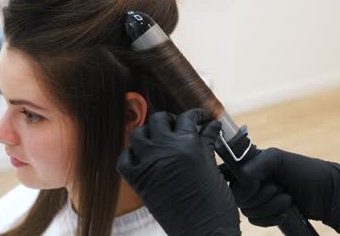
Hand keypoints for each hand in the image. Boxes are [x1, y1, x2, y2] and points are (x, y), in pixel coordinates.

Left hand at [117, 109, 239, 235]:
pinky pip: (124, 158)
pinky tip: (143, 158)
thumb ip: (207, 142)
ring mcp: (148, 163)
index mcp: (189, 144)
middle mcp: (165, 149)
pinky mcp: (137, 180)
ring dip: (149, 134)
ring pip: (139, 134)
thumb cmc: (215, 202)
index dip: (195, 115)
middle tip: (178, 129)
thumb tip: (212, 125)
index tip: (199, 119)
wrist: (203, 233)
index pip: (187, 117)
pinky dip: (131, 155)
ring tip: (159, 141)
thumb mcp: (213, 167)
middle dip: (170, 121)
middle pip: (159, 119)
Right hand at [220, 147, 339, 234]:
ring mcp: (259, 197)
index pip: (228, 174)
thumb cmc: (306, 172)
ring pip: (247, 211)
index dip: (239, 184)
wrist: (329, 195)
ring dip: (268, 208)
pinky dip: (269, 219)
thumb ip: (256, 164)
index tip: (256, 184)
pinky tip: (284, 212)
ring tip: (287, 199)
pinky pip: (256, 221)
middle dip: (259, 197)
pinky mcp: (267, 213)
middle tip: (278, 189)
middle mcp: (252, 180)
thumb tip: (241, 179)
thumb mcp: (279, 159)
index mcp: (251, 163)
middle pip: (237, 197)